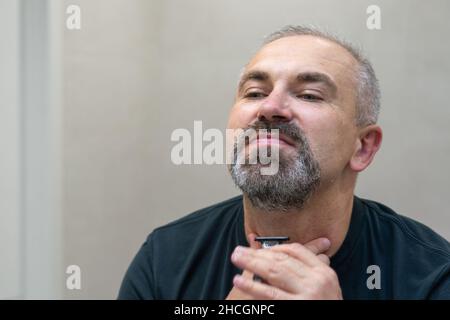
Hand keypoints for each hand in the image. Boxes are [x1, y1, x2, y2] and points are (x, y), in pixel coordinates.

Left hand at [226, 234, 340, 299]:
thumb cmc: (324, 305)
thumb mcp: (325, 288)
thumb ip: (308, 272)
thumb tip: (282, 257)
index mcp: (324, 273)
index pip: (297, 251)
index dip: (275, 248)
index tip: (259, 248)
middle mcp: (317, 281)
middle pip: (281, 260)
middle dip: (257, 253)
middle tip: (238, 250)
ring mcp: (307, 295)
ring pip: (274, 273)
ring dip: (251, 263)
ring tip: (236, 258)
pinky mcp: (296, 307)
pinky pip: (270, 295)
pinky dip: (252, 286)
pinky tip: (239, 280)